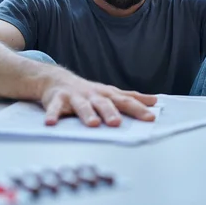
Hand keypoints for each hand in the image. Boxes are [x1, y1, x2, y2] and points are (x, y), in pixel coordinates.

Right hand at [40, 73, 156, 126]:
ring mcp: (75, 97)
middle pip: (104, 103)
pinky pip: (55, 108)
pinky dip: (53, 115)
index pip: (125, 101)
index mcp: (107, 94)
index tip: (150, 118)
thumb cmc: (89, 92)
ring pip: (82, 105)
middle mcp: (93, 95)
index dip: (138, 109)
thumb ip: (131, 97)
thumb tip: (154, 101)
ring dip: (87, 114)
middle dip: (111, 112)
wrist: (58, 79)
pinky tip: (51, 123)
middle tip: (117, 123)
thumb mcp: (110, 93)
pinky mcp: (58, 100)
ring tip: (92, 124)